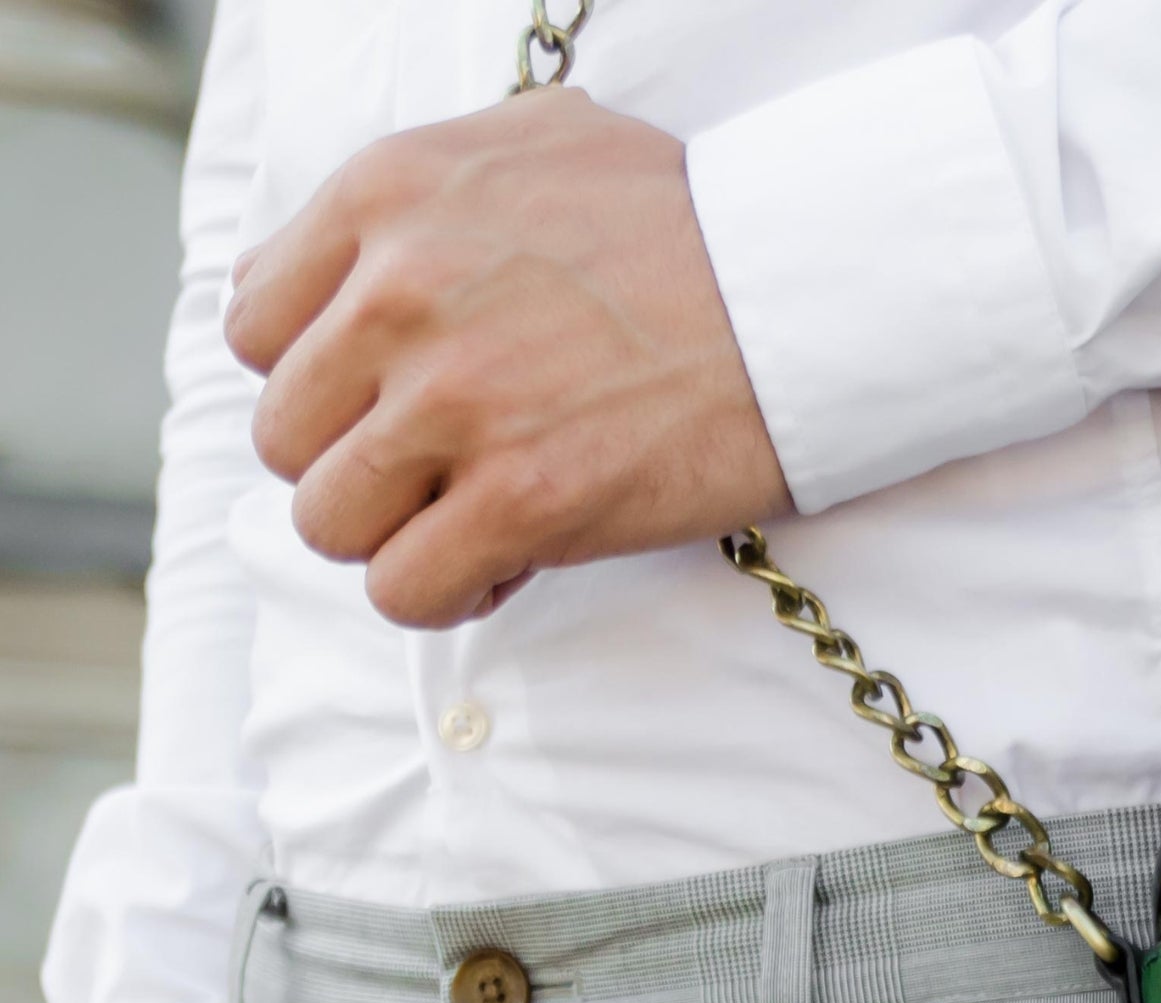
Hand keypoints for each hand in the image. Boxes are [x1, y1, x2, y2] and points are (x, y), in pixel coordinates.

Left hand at [224, 90, 787, 627]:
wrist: (800, 295)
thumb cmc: (685, 227)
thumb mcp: (529, 145)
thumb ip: (416, 196)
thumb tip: (335, 263)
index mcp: (387, 196)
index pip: (254, 326)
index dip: (317, 383)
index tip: (384, 401)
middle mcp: (401, 294)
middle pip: (284, 437)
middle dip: (355, 467)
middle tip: (437, 471)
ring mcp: (457, 403)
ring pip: (330, 523)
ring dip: (394, 538)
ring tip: (470, 520)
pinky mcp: (523, 499)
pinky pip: (406, 590)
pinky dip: (446, 594)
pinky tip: (504, 565)